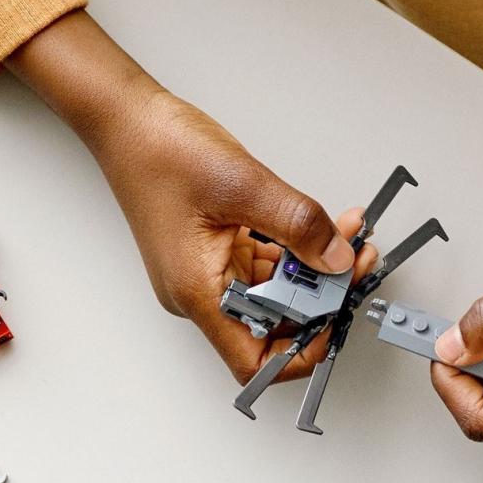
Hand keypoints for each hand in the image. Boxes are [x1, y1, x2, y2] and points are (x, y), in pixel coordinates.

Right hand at [5, 10, 359, 383]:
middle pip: (272, 324)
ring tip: (347, 236)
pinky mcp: (215, 252)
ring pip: (274, 293)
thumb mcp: (242, 184)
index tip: (336, 319)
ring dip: (313, 271)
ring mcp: (208, 273)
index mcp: (197, 291)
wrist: (127, 122)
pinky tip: (321, 229)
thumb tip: (338, 258)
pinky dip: (295, 252)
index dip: (300, 352)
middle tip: (356, 263)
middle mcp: (201, 292)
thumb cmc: (158, 152)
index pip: (253, 360)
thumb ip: (298, 224)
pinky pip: (265, 266)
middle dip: (321, 298)